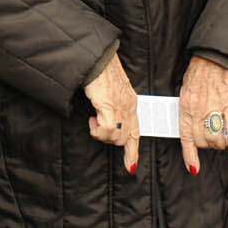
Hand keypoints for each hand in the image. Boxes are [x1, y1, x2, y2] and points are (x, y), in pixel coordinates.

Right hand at [82, 48, 139, 173]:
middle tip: (97, 126)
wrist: (97, 60)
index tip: (131, 166)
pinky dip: (97, 130)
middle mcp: (129, 107)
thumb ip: (112, 105)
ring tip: (94, 120)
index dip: (132, 152)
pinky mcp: (110, 108)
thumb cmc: (100, 72)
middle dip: (109, 139)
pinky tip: (92, 119)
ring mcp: (121, 108)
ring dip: (102, 134)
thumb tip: (104, 117)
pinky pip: (107, 131)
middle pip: (124, 139)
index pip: (136, 133)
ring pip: (116, 137)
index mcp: (131, 103)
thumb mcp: (111, 91)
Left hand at [177, 56, 227, 173]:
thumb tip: (191, 127)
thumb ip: (189, 109)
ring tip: (223, 141)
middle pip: (202, 140)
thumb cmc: (201, 72)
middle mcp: (199, 110)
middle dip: (207, 146)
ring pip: (216, 139)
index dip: (190, 155)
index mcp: (185, 106)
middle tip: (212, 143)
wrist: (218, 57)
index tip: (193, 167)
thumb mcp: (187, 90)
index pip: (185, 137)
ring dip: (220, 144)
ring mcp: (215, 109)